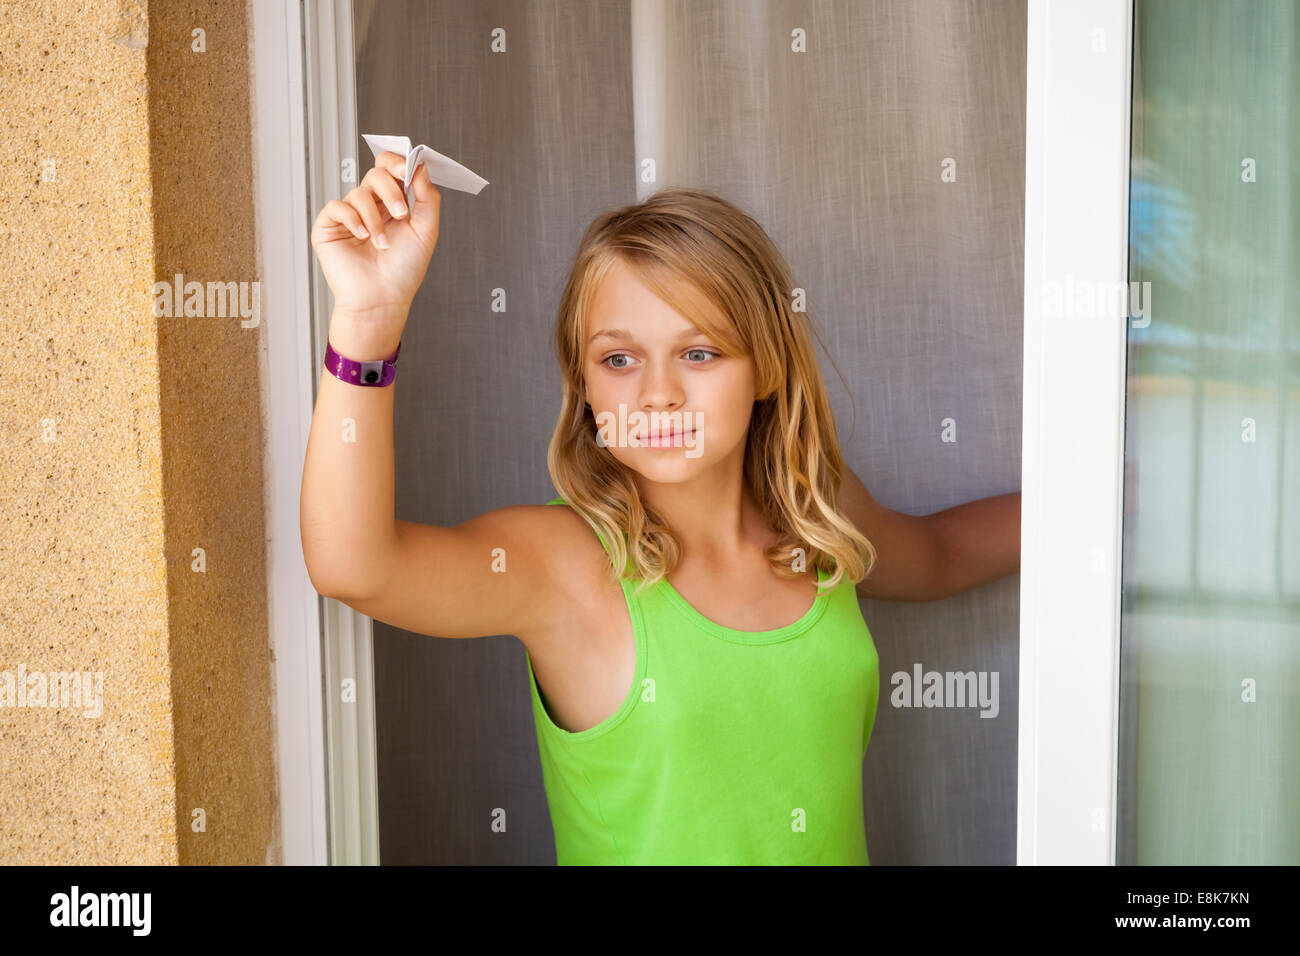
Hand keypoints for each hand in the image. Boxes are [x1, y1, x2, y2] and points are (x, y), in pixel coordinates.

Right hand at [310, 150, 442, 324]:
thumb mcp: (426, 231)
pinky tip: (362, 236)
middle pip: (375, 174)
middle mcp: (370, 206)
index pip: (390, 170)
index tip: (407, 170)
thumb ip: (427, 197)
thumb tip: (420, 166)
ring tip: (382, 243)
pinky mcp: (329, 227)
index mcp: (392, 204)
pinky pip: (337, 207)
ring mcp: (349, 215)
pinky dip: (352, 220)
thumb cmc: (403, 271)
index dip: (396, 163)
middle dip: (390, 191)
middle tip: (401, 214)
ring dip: (374, 218)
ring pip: (358, 193)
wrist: (383, 299)